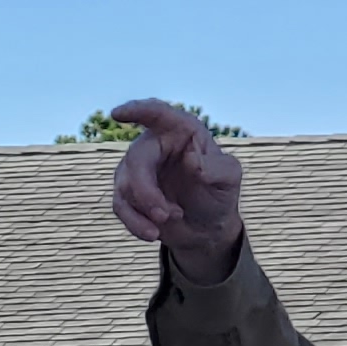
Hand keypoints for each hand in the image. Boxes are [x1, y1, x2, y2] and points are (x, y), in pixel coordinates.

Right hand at [101, 100, 245, 279]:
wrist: (207, 226)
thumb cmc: (219, 193)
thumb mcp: (229, 178)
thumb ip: (215, 167)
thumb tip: (190, 159)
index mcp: (180, 130)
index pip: (156, 113)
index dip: (136, 111)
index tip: (117, 114)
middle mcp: (155, 145)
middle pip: (136, 159)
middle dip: (146, 191)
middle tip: (165, 215)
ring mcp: (138, 169)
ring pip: (125, 185)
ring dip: (144, 209)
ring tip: (168, 222)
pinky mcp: (127, 194)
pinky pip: (120, 206)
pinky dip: (136, 223)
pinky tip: (153, 234)